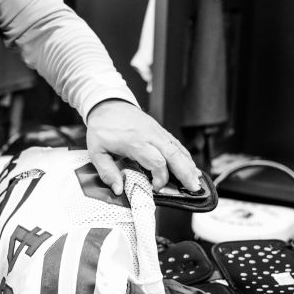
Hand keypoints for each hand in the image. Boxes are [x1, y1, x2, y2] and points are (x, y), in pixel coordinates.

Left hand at [85, 99, 201, 195]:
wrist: (107, 104)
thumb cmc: (103, 127)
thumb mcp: (96, 151)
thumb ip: (107, 172)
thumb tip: (118, 189)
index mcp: (135, 142)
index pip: (156, 161)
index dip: (160, 177)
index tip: (156, 188)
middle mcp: (150, 136)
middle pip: (173, 155)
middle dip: (185, 173)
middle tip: (193, 188)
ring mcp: (157, 132)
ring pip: (178, 149)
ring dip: (189, 166)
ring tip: (196, 181)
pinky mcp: (160, 131)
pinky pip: (176, 144)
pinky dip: (185, 156)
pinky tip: (191, 166)